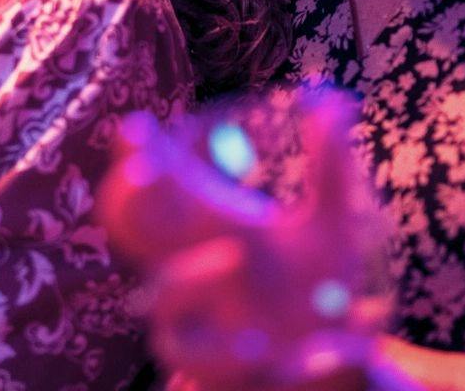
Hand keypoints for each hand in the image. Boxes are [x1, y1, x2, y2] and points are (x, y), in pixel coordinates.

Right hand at [100, 92, 385, 390]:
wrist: (336, 358)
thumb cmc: (319, 287)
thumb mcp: (331, 225)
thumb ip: (330, 168)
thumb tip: (335, 100)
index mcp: (207, 221)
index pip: (155, 180)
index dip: (135, 153)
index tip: (136, 129)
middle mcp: (189, 261)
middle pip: (129, 224)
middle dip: (128, 196)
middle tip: (145, 172)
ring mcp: (194, 314)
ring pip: (157, 294)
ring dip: (188, 276)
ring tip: (237, 254)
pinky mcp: (208, 365)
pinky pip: (187, 357)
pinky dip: (220, 349)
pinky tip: (256, 344)